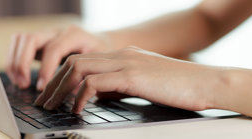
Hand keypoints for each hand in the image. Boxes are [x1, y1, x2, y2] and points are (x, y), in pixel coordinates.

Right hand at [5, 25, 110, 89]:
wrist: (101, 44)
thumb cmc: (101, 58)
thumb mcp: (98, 67)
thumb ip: (84, 79)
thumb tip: (70, 97)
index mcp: (75, 36)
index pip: (54, 49)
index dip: (46, 69)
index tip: (42, 88)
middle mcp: (58, 32)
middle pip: (31, 39)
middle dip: (22, 63)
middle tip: (24, 85)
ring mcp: (46, 34)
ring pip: (21, 39)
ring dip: (15, 62)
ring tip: (20, 83)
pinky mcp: (39, 41)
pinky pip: (18, 44)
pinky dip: (14, 61)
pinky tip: (20, 78)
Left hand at [34, 46, 216, 113]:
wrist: (208, 82)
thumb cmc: (179, 88)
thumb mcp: (143, 84)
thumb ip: (119, 85)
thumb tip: (98, 96)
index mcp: (122, 55)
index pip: (81, 60)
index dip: (61, 76)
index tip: (51, 93)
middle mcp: (120, 55)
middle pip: (74, 62)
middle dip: (53, 82)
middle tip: (43, 102)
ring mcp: (126, 63)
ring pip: (79, 68)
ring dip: (61, 88)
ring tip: (52, 106)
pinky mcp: (132, 75)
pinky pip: (95, 82)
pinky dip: (80, 96)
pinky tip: (77, 110)